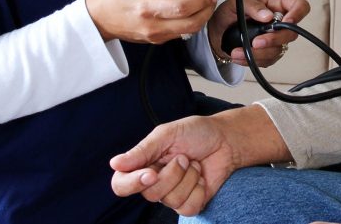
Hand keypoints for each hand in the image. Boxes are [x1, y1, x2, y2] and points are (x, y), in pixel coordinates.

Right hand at [86, 0, 222, 42]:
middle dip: (208, 10)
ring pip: (188, 31)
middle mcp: (153, 26)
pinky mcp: (155, 39)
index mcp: (146, 9)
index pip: (182, 8)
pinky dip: (191, 22)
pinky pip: (180, 33)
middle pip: (191, 24)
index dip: (202, 0)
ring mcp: (155, 36)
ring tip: (206, 1)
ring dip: (202, 17)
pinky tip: (192, 9)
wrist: (96, 20)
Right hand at [110, 105, 289, 214]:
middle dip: (172, 173)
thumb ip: (142, 151)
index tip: (151, 173)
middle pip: (150, 193)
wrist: (225, 139)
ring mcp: (171, 194)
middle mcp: (154, 182)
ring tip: (194, 163)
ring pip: (170, 200)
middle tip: (184, 157)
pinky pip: (187, 207)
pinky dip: (199, 189)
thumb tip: (115, 164)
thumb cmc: (196, 133)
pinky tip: (202, 177)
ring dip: (189, 177)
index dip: (132, 183)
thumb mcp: (167, 135)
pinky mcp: (189, 203)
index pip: (121, 184)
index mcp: (143, 164)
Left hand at [207, 0, 310, 66]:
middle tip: (256, 42)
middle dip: (274, 40)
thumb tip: (268, 16)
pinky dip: (252, 61)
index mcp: (276, 5)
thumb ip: (253, 6)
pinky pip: (267, 61)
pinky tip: (239, 56)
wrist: (217, 31)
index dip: (298, 14)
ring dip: (258, 54)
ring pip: (278, 50)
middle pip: (292, 33)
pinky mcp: (268, 53)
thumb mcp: (237, 2)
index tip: (285, 23)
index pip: (300, 6)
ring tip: (237, 52)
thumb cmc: (229, 12)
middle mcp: (280, 22)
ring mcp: (275, 39)